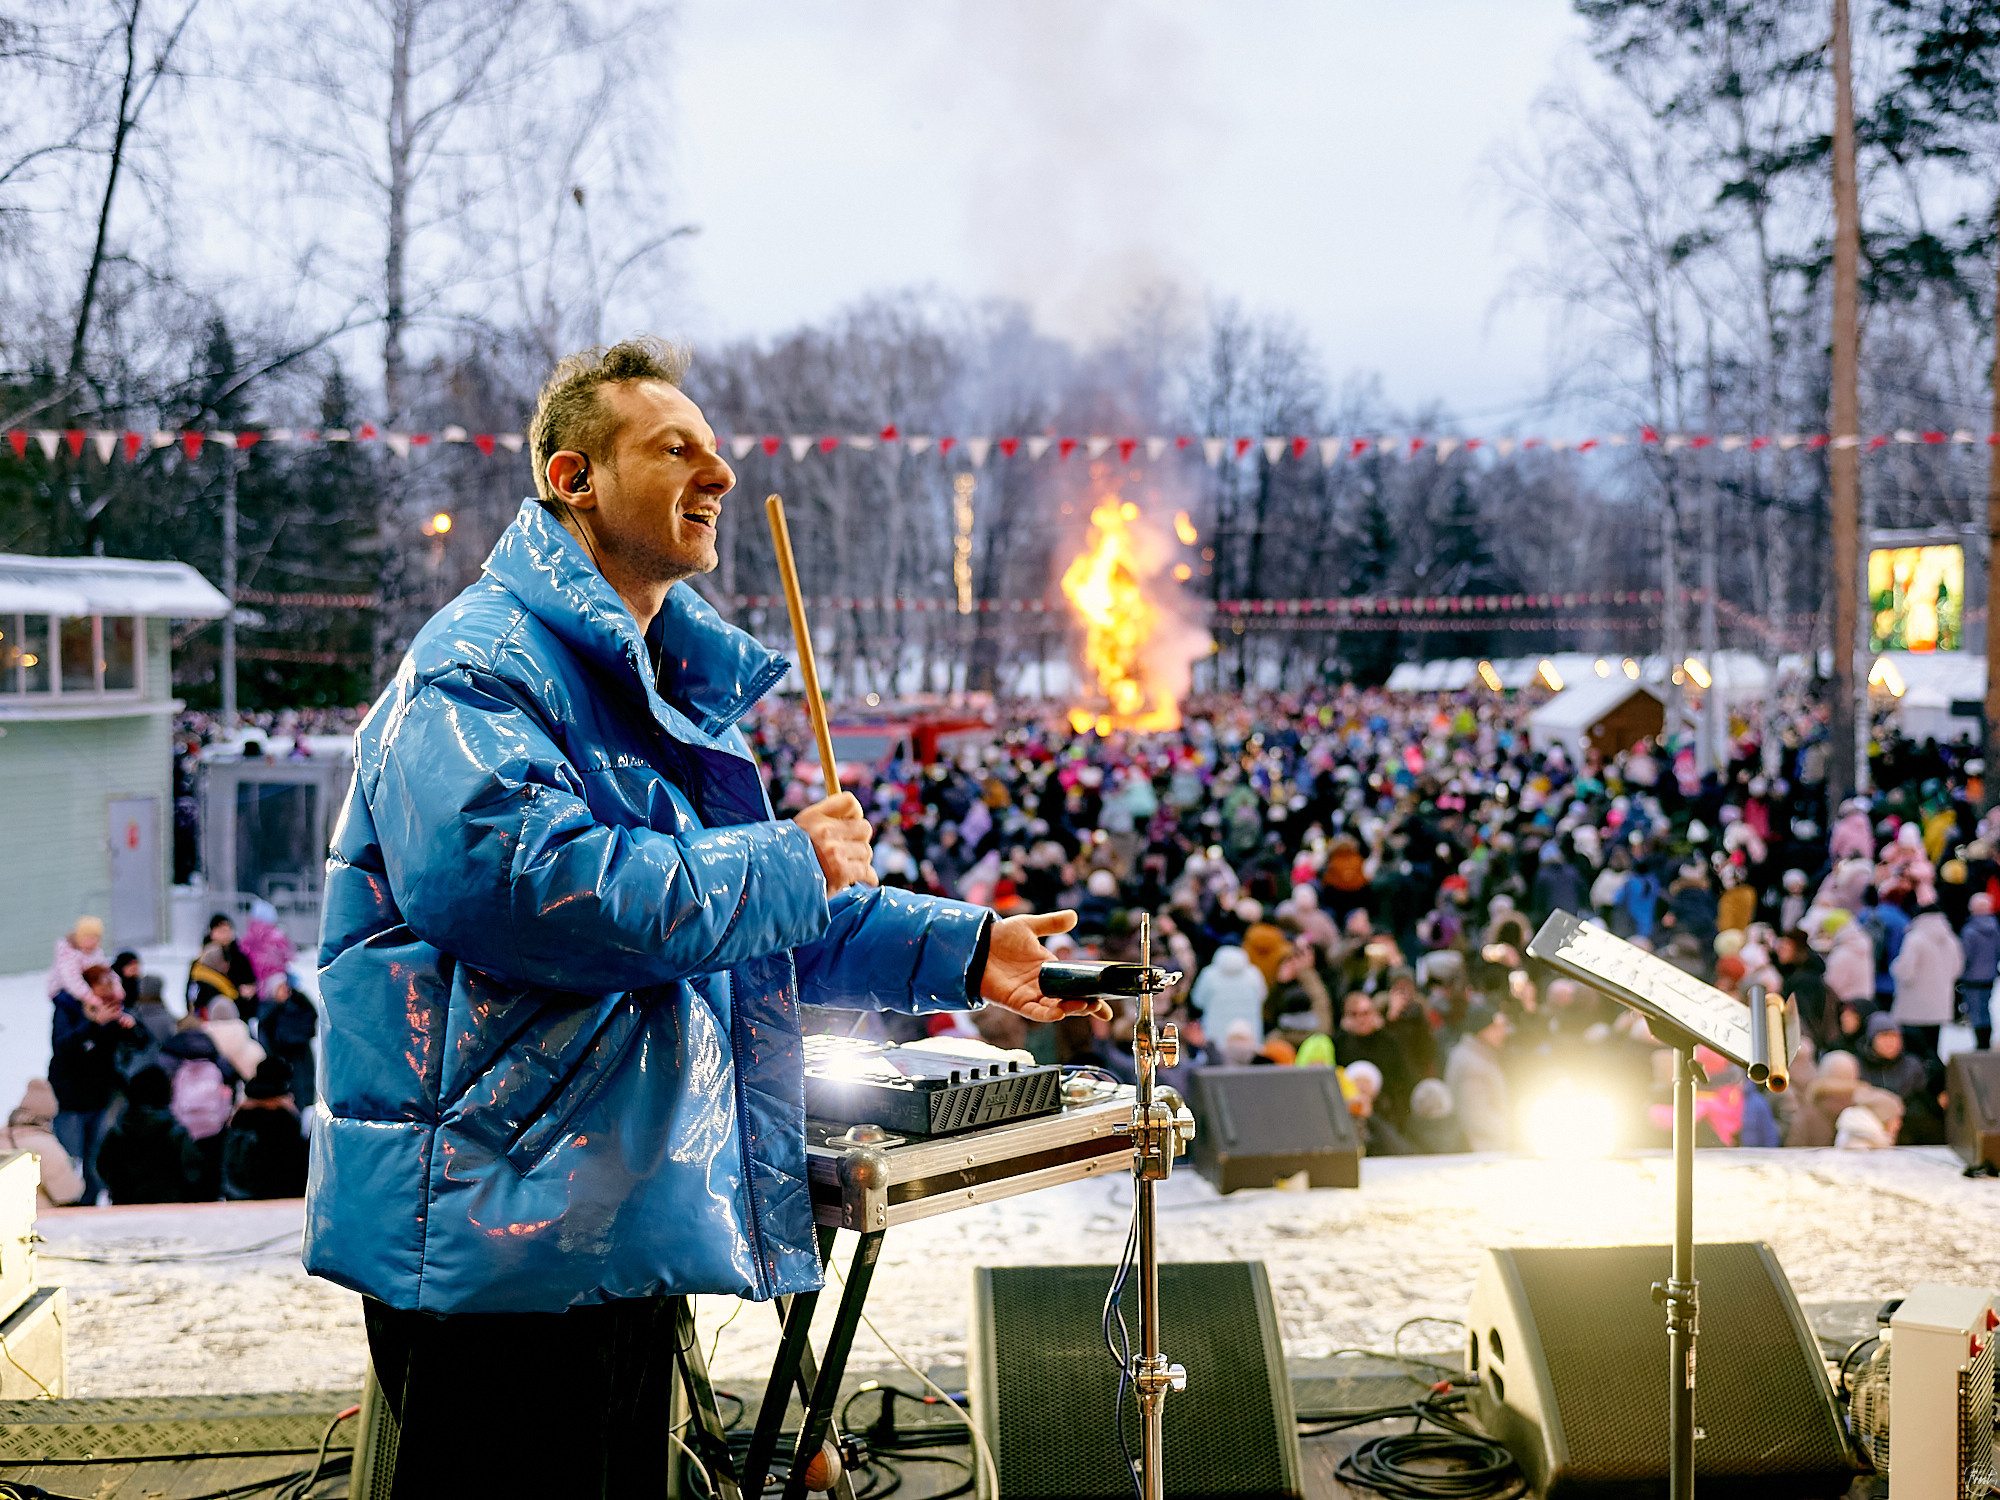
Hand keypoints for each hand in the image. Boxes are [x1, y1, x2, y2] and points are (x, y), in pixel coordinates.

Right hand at [793, 792, 877, 893]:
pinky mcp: (841, 872)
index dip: (855, 815)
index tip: (851, 826)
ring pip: (866, 851)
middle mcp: (825, 831)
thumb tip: (853, 820)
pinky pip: (867, 871)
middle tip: (851, 851)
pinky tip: (866, 880)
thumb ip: (822, 822)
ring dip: (861, 861)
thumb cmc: (789, 860)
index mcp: (814, 817)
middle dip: (860, 841)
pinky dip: (869, 878)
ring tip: (849, 868)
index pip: (850, 802)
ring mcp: (834, 852)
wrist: (778, 885)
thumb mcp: (799, 832)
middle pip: (865, 828)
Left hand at [978, 910, 1111, 1022]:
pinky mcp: (1015, 1002)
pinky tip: (1059, 1012)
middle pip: (1070, 1000)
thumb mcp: (1029, 926)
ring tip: (1086, 1006)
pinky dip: (1047, 1014)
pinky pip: (1034, 1012)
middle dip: (1087, 1005)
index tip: (1109, 1006)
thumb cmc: (999, 937)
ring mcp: (1030, 995)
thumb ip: (1051, 923)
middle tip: (1101, 1005)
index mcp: (1050, 970)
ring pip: (1056, 1007)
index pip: (1076, 985)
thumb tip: (1074, 916)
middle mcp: (1043, 985)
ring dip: (1071, 1009)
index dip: (1093, 997)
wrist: (975, 944)